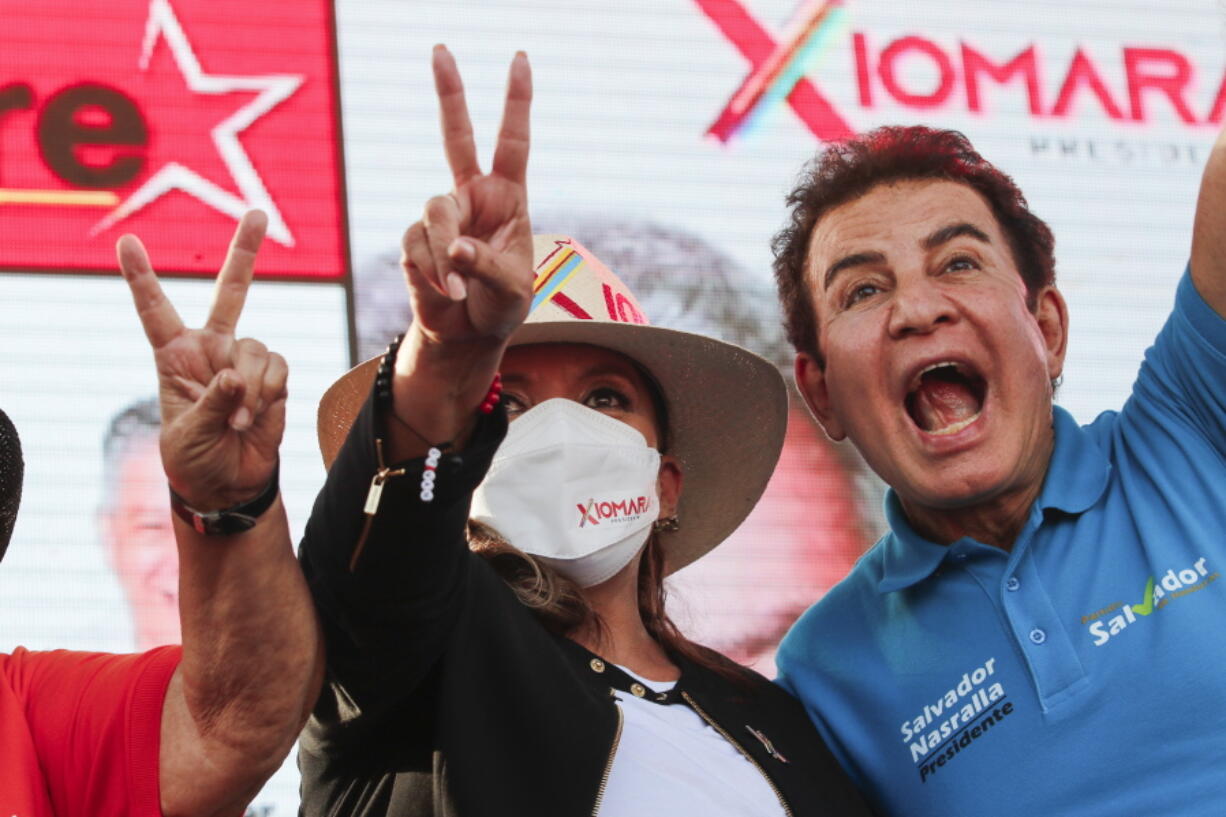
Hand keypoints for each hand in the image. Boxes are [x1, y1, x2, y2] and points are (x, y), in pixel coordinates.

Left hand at [118, 210, 286, 510]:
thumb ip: (214, 401)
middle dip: (246, 252)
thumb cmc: (194, 459)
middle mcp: (213, 349)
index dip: (141, 277)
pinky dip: (269, 393)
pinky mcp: (275, 379)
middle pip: (232, 292)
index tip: (125, 242)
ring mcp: (246, 361)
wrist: (229, 484)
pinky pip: (279, 368)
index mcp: (175, 356)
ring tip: (239, 420)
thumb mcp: (188, 433)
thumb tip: (238, 375)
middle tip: (259, 213)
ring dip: (252, 388)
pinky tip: (255, 417)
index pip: (156, 310)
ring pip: (257, 346)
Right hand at [401, 45, 534, 347]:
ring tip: (458, 287)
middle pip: (455, 135)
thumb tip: (453, 247)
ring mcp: (440, 216)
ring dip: (445, 254)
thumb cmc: (500, 307)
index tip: (520, 58)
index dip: (517, 101)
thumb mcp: (511, 290)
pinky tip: (446, 291)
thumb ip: (487, 265)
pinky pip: (416, 247)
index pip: (513, 142)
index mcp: (507, 198)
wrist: (468, 335)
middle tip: (441, 49)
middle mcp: (471, 196)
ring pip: (434, 214)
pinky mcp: (413, 240)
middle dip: (449, 92)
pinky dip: (433, 272)